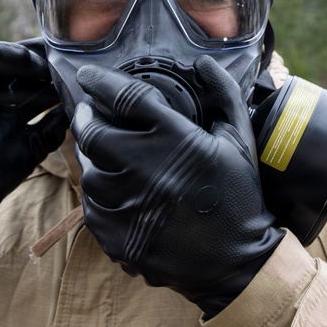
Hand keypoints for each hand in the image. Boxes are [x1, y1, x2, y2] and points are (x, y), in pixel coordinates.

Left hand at [72, 55, 283, 316]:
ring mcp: (129, 206)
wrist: (238, 262)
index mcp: (176, 140)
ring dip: (93, 159)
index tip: (87, 76)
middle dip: (86, 117)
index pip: (125, 97)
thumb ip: (223, 94)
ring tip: (103, 154)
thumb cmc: (239, 196)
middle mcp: (147, 169)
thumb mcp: (240, 139)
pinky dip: (99, 196)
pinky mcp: (118, 238)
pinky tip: (113, 190)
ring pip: (90, 172)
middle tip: (88, 112)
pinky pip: (93, 208)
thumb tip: (204, 63)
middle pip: (94, 133)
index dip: (100, 82)